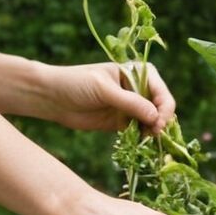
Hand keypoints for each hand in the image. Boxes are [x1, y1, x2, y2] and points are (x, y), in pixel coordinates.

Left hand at [33, 61, 175, 133]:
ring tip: (145, 139)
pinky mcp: (121, 122)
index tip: (158, 123)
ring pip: (151, 121)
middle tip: (152, 133)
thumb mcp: (104, 89)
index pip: (160, 91)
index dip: (164, 108)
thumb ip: (130, 102)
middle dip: (160, 121)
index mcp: (137, 72)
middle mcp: (138, 89)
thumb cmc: (76, 83)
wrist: (51, 97)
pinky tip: (138, 142)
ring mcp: (130, 106)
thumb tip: (156, 117)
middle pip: (160, 108)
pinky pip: (138, 131)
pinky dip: (141, 138)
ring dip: (151, 131)